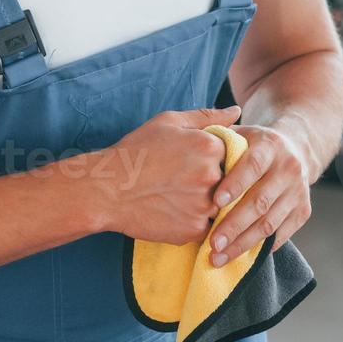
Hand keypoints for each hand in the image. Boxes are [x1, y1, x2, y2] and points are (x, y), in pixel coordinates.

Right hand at [99, 106, 240, 244]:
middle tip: (177, 179)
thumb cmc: (135, 152)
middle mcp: (213, 177)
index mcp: (210, 147)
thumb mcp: (168, 122)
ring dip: (202, 201)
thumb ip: (207, 116)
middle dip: (207, 180)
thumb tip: (237, 111)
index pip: (231, 153)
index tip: (189, 162)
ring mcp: (205, 206)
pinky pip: (205, 226)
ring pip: (217, 205)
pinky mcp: (194, 230)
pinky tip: (170, 210)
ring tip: (173, 195)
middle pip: (227, 180)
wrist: (106, 190)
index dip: (212, 158)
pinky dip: (191, 220)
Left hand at [207, 124, 312, 265]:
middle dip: (234, 225)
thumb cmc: (253, 146)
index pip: (252, 165)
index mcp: (270, 146)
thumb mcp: (240, 134)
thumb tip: (192, 153)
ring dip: (242, 244)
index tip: (215, 202)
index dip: (235, 184)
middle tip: (213, 243)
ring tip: (218, 258)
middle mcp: (288, 168)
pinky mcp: (303, 211)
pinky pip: (280, 234)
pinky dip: (259, 247)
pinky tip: (238, 257)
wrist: (295, 149)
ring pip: (269, 223)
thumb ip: (219, 141)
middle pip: (260, 201)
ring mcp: (298, 192)